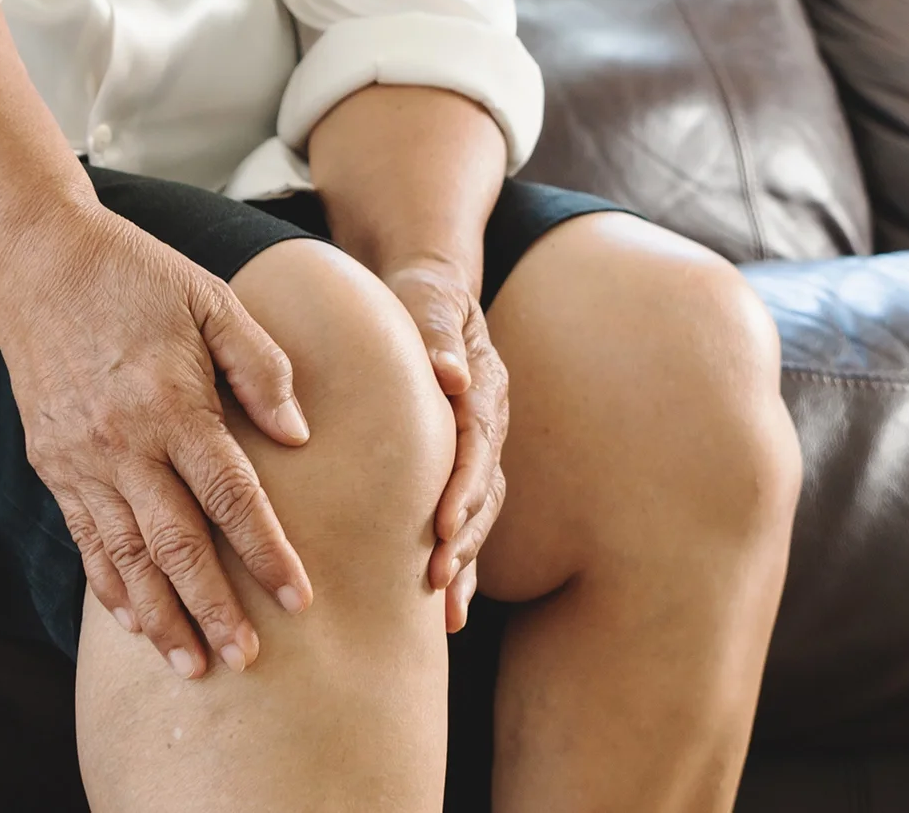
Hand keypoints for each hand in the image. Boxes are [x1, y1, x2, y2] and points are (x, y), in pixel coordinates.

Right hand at [0, 209, 313, 679]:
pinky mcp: (52, 464)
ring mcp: (81, 459)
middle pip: (176, 544)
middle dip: (214, 609)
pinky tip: (134, 623)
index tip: (298, 595)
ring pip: (125, 557)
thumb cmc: (138, 277)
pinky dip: (109, 587)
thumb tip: (299, 435)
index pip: (230, 494)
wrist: (38, 262)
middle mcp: (123, 442)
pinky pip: (84, 540)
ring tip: (192, 665)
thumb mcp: (213, 301)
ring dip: (161, 617)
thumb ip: (262, 366)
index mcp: (172, 403)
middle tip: (246, 659)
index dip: (266, 550)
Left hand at [382, 257, 507, 634]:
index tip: (442, 522)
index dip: (464, 486)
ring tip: (444, 609)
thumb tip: (451, 375)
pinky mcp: (457, 469)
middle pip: (485, 490)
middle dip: (464, 536)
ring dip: (463, 560)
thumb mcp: (429, 298)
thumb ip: (437, 331)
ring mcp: (477, 451)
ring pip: (479, 514)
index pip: (478, 445)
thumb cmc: (421, 295)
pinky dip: (457, 564)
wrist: (425, 294)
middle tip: (436, 576)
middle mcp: (488, 426)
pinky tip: (444, 613)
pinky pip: (462, 520)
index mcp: (485, 390)